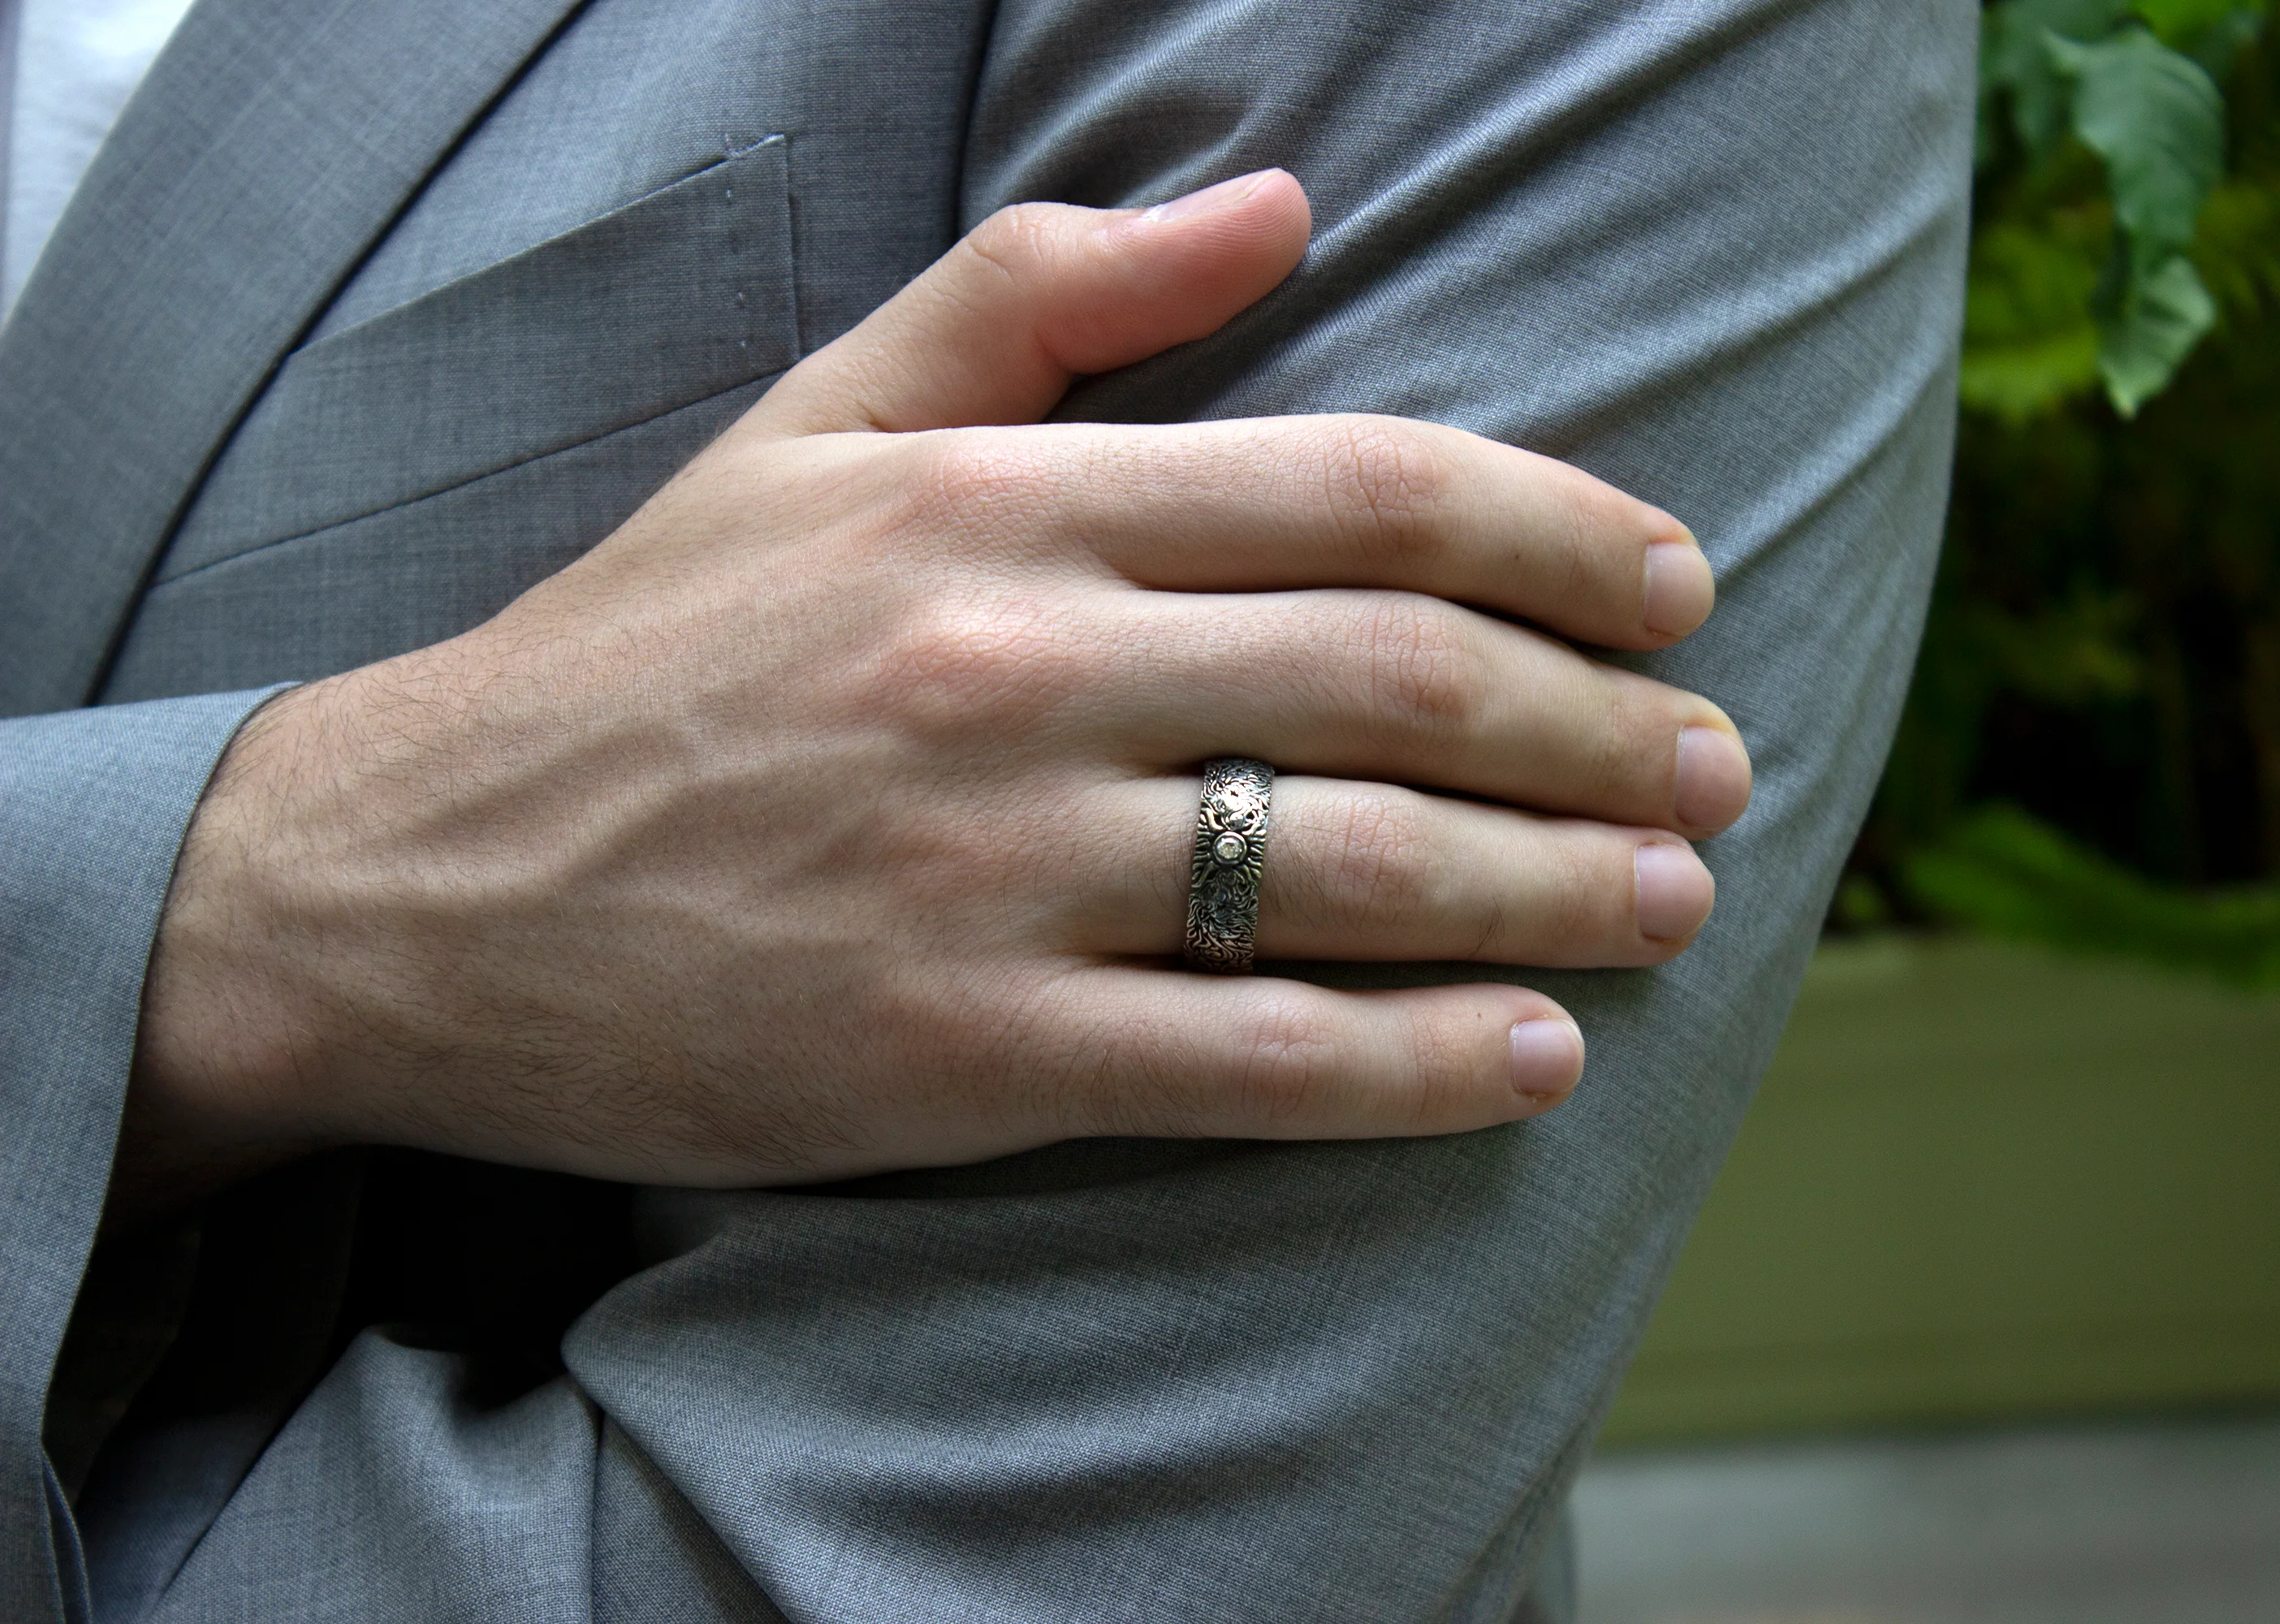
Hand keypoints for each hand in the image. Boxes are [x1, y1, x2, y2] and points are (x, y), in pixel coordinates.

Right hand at [124, 170, 1748, 1203]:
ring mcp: (986, 871)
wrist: (411, 881)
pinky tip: (1533, 1057)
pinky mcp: (951, 1055)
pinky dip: (1413, 1064)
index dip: (1562, 535)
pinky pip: (1243, 1061)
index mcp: (1001, 503)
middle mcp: (1014, 670)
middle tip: (1718, 764)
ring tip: (1676, 902)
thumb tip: (1283, 203)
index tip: (1676, 591)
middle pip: (1397, 681)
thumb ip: (1046, 291)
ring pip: (1347, 873)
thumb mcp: (814, 418)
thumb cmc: (639, 645)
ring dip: (1555, 888)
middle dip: (1599, 726)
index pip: (1366, 492)